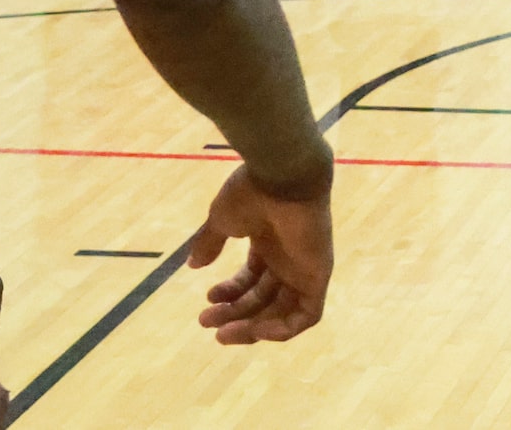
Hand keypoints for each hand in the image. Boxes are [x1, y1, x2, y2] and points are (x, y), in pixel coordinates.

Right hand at [187, 161, 334, 343]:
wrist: (282, 177)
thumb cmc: (253, 192)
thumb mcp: (222, 219)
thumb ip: (210, 242)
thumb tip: (192, 264)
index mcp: (268, 241)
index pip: (251, 278)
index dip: (229, 293)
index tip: (207, 298)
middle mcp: (288, 256)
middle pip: (263, 297)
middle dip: (234, 313)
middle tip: (206, 321)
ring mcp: (304, 267)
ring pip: (281, 311)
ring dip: (252, 326)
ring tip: (223, 333)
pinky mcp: (318, 275)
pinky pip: (307, 314)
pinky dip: (283, 329)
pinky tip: (256, 330)